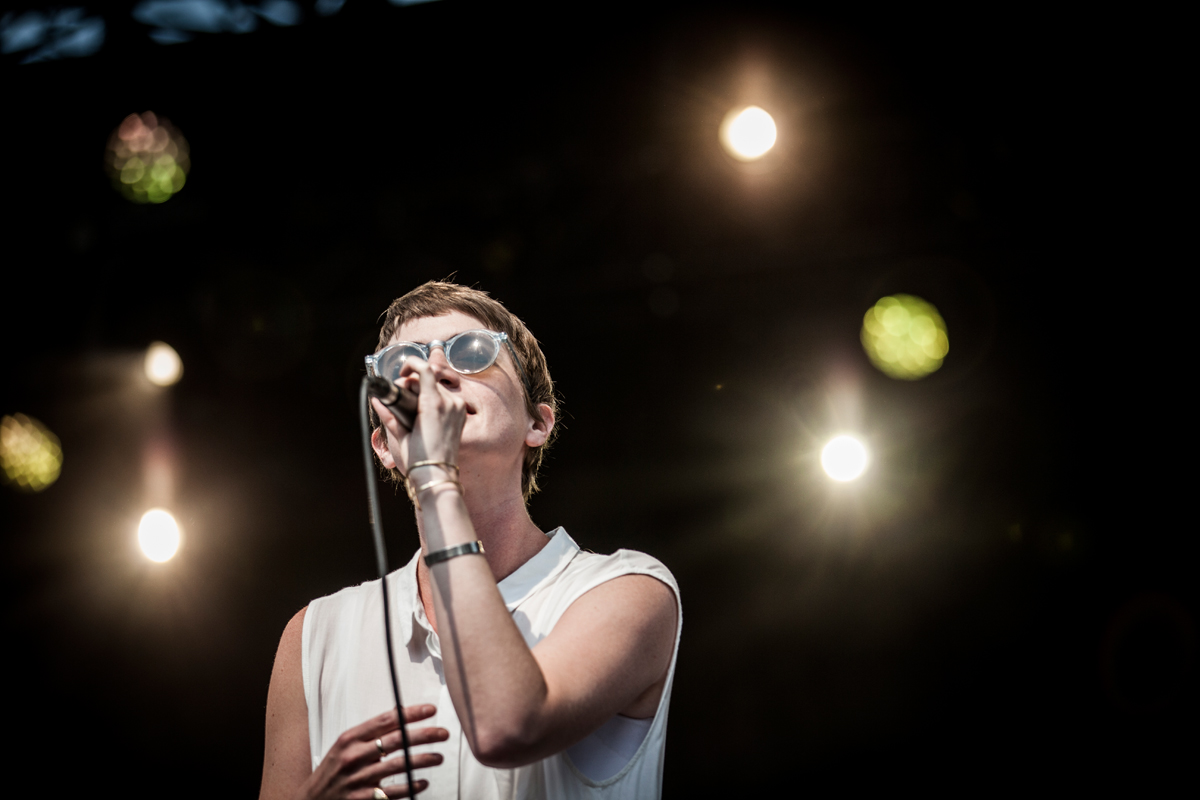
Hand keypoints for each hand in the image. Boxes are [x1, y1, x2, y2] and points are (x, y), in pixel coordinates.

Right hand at [299, 705, 447, 799]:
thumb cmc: (333, 771)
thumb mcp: (345, 746)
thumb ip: (370, 733)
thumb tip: (401, 714)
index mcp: (350, 738)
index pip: (386, 720)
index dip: (411, 713)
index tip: (430, 710)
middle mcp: (354, 756)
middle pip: (397, 740)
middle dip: (425, 735)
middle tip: (443, 733)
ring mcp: (358, 779)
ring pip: (399, 765)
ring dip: (423, 760)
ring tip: (438, 757)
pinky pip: (393, 792)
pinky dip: (411, 786)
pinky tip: (422, 783)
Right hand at [372, 355, 466, 477]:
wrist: (438, 476)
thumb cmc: (419, 459)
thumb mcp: (399, 436)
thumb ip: (388, 414)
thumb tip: (377, 400)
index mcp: (433, 405)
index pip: (425, 369)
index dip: (411, 364)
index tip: (402, 373)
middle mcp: (449, 403)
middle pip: (430, 378)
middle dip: (414, 382)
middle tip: (401, 396)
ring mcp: (458, 408)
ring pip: (438, 387)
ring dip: (424, 390)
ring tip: (412, 407)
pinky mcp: (461, 415)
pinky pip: (446, 397)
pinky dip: (434, 399)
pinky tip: (423, 412)